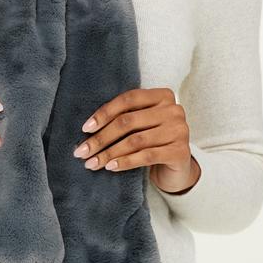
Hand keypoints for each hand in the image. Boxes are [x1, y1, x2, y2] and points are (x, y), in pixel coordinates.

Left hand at [71, 87, 199, 190]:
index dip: (104, 113)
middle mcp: (173, 110)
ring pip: (135, 141)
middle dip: (101, 138)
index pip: (128, 99)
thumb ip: (124, 117)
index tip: (85, 128)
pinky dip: (125, 162)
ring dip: (109, 153)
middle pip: (128, 121)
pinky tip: (111, 166)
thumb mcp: (141, 123)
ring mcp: (179, 130)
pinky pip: (146, 156)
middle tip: (82, 151)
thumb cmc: (153, 140)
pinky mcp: (180, 152)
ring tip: (92, 162)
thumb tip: (88, 127)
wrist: (177, 166)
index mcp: (163, 95)